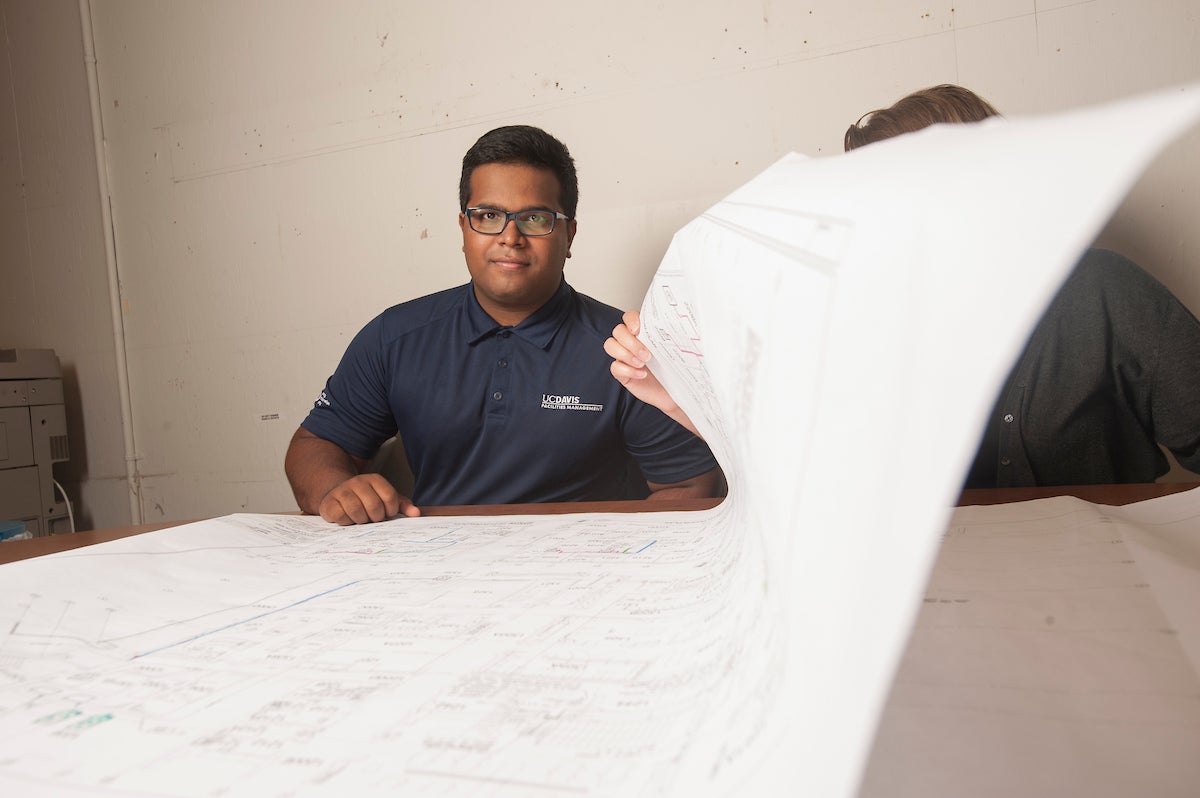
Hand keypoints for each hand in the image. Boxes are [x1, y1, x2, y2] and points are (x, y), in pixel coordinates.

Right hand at [318, 473, 420, 524]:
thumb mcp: (385, 499)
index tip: (386, 514)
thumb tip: (416, 513)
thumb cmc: (366, 499)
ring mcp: (342, 491)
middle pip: (374, 506)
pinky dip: (346, 522)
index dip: (390, 511)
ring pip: (357, 511)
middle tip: (372, 518)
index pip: (390, 498)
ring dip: (361, 520)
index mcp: (375, 480)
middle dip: (376, 518)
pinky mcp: (329, 502)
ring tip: (361, 519)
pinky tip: (347, 519)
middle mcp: (358, 482)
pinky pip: (341, 516)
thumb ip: (402, 505)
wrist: (337, 494)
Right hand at [604, 310, 699, 437]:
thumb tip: (679, 325)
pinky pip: (615, 367)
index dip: (630, 320)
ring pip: (610, 345)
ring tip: (642, 364)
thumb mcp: (675, 350)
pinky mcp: (622, 372)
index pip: (629, 317)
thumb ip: (671, 336)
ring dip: (626, 354)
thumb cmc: (675, 370)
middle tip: (647, 355)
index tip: (638, 329)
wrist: (676, 392)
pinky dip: (627, 370)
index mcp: (644, 332)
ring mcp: (624, 357)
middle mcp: (631, 342)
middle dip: (631, 342)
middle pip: (618, 331)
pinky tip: (641, 375)